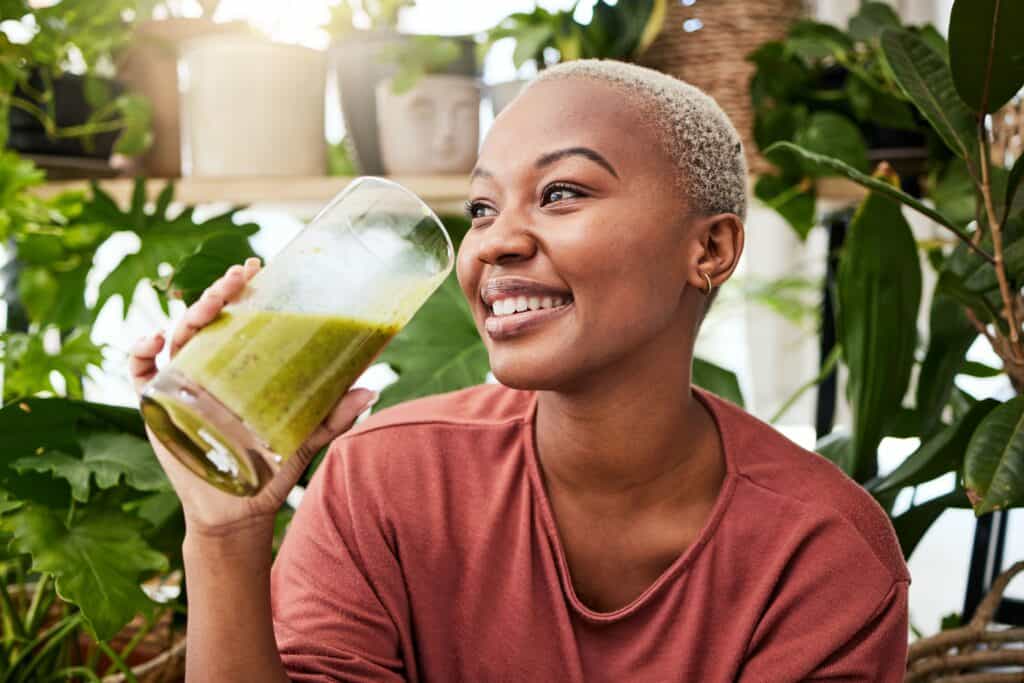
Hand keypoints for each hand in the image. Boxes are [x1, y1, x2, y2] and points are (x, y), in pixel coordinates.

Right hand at [130, 257, 377, 537]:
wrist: (239, 510)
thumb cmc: (272, 469)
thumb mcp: (306, 437)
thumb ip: (336, 415)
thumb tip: (373, 390)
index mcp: (242, 366)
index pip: (241, 318)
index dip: (244, 289)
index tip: (256, 265)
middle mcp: (210, 367)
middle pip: (209, 319)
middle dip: (218, 292)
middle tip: (237, 276)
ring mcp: (181, 384)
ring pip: (179, 336)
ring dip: (189, 314)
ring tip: (208, 303)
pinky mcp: (157, 407)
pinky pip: (139, 373)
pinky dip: (140, 353)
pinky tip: (154, 341)